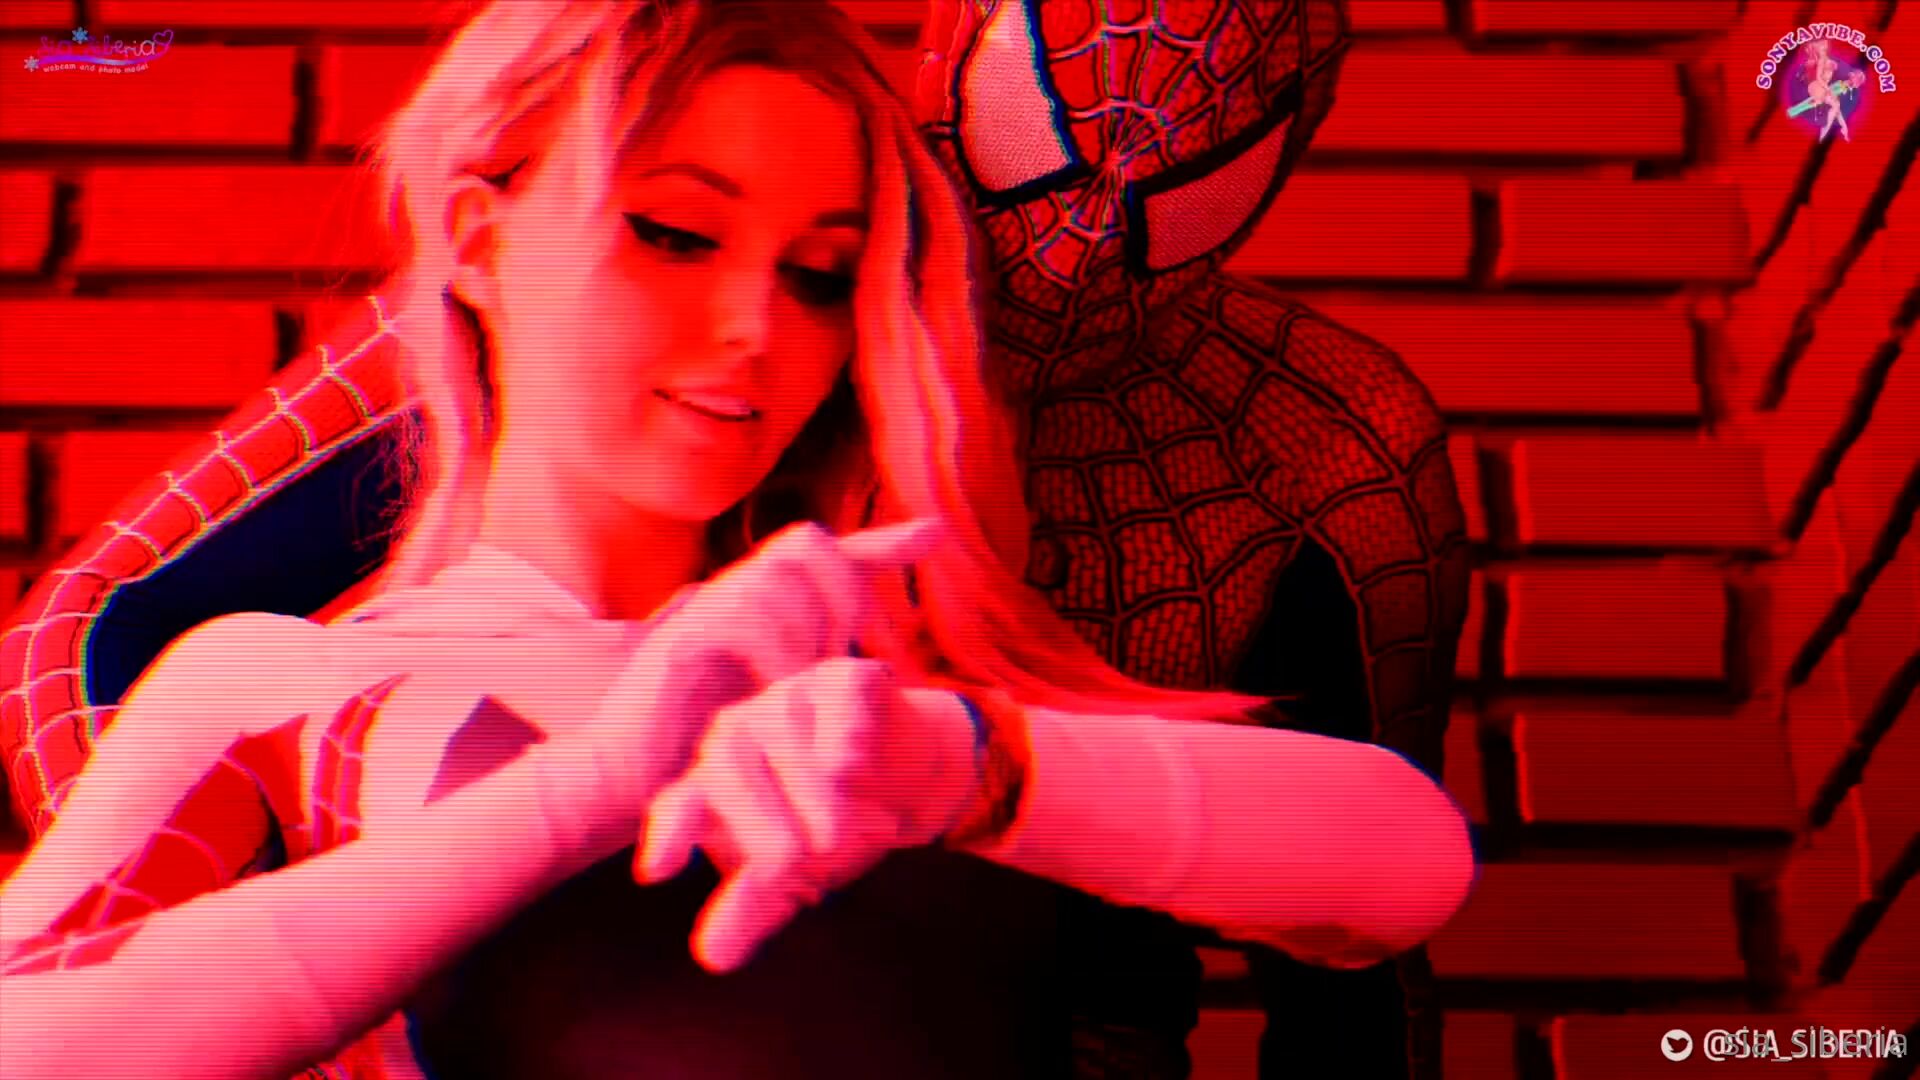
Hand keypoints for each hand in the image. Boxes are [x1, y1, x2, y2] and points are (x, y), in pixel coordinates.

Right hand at [558, 520, 947, 852]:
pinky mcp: (677, 643)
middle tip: (853, 650)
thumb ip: (817, 683)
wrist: (625, 786)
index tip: (938, 533)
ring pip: (777, 576)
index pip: (830, 556)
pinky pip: (740, 619)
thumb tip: (882, 673)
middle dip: (844, 588)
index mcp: (764, 608)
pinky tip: (778, 689)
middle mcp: (732, 595)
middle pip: (807, 543)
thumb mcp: (780, 713)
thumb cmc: (702, 754)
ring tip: (812, 679)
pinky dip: (772, 652)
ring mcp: (701, 612)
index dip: (884, 542)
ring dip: (809, 626)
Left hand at [635, 658, 979, 973]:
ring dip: (814, 791)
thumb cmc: (830, 822)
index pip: (681, 804)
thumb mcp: (792, 874)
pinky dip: (843, 732)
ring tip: (842, 833)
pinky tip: (851, 764)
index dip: (671, 834)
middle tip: (799, 864)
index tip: (656, 873)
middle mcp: (740, 733)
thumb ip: (752, 907)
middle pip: (730, 769)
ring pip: (785, 736)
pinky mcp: (843, 680)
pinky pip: (836, 701)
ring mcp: (789, 700)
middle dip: (766, 825)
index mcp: (715, 782)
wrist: (903, 770)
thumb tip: (714, 959)